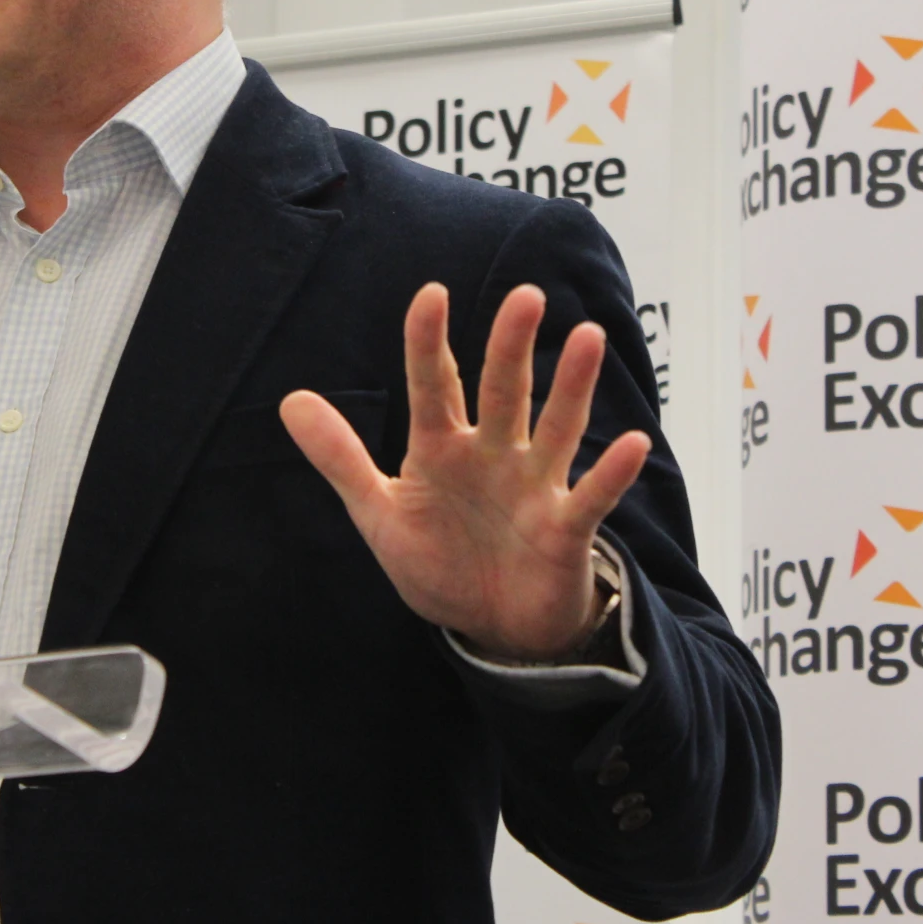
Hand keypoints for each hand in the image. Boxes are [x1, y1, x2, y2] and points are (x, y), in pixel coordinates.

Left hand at [280, 282, 648, 661]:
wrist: (492, 629)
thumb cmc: (440, 562)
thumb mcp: (379, 515)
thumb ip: (340, 458)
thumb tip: (290, 401)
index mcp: (442, 448)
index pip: (435, 385)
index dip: (429, 343)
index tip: (431, 294)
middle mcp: (494, 454)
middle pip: (505, 392)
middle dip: (512, 346)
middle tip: (526, 296)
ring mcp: (535, 487)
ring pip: (555, 428)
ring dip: (573, 387)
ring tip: (588, 338)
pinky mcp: (566, 529)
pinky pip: (592, 496)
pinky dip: (612, 473)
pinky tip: (632, 443)